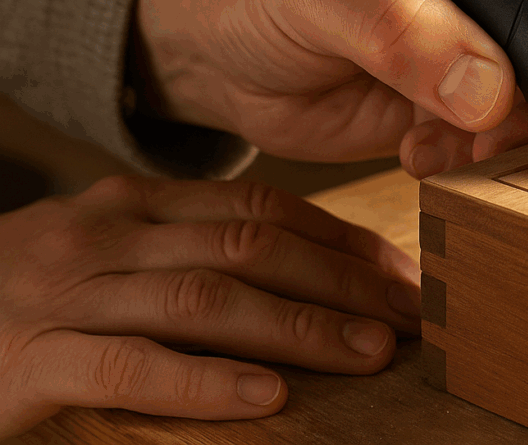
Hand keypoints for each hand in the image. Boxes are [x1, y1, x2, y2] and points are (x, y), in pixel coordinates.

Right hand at [0, 175, 422, 435]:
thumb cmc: (28, 299)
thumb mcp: (107, 254)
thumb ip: (188, 250)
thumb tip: (299, 276)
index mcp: (136, 206)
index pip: (262, 208)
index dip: (341, 240)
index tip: (401, 273)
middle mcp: (109, 236)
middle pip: (251, 246)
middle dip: (342, 281)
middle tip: (411, 316)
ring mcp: (69, 294)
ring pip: (206, 298)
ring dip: (299, 326)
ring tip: (369, 353)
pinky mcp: (32, 359)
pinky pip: (131, 368)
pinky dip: (205, 382)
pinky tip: (267, 399)